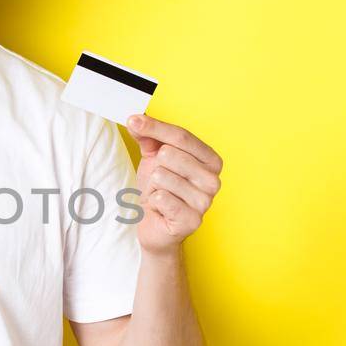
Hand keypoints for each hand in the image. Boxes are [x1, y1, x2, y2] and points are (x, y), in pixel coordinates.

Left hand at [125, 113, 222, 255]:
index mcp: (210, 160)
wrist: (155, 225)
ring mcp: (205, 201)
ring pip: (162, 176)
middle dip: (155, 167)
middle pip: (170, 154)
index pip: (181, 136)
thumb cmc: (160, 190)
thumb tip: (136, 120)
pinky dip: (153, 202)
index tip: (133, 120)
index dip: (154, 127)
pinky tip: (161, 209)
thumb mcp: (153, 158)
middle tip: (159, 183)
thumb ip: (148, 137)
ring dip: (153, 187)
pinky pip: (160, 198)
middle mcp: (213, 180)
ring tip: (161, 196)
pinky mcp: (192, 220)